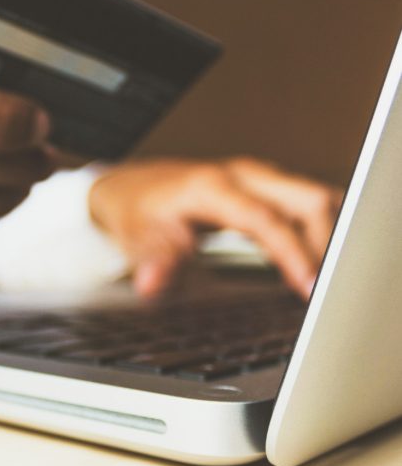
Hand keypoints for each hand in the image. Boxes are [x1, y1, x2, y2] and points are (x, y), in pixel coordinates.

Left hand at [89, 158, 342, 298]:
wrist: (131, 186)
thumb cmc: (137, 211)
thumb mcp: (137, 237)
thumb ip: (153, 260)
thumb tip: (151, 285)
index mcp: (212, 187)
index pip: (266, 219)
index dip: (292, 253)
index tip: (309, 287)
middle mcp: (241, 175)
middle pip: (307, 199)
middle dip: (328, 242)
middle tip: (331, 289)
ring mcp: (256, 178)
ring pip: (314, 198)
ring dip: (331, 235)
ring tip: (334, 278)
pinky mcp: (263, 187)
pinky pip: (305, 204)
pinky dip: (320, 229)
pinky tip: (320, 259)